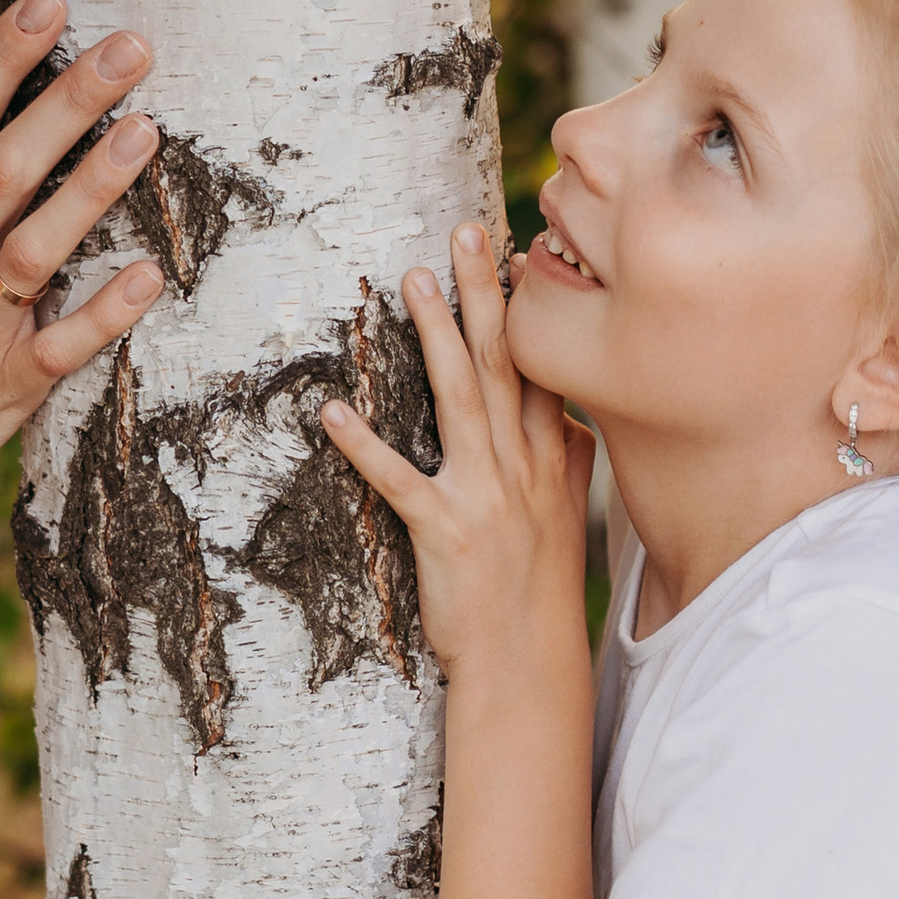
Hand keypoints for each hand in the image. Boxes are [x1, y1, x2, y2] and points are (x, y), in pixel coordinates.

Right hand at [0, 0, 162, 551]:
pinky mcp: (0, 392)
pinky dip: (104, 311)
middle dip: (67, 101)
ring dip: (93, 186)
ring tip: (146, 130)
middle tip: (131, 45)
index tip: (49, 5)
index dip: (1, 60)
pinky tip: (148, 273)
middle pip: (4, 169)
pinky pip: (60, 347)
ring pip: (35, 247)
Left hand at [321, 222, 594, 676]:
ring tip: (410, 280)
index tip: (517, 247)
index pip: (541, 365)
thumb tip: (567, 417)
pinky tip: (331, 411)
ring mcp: (487, 498)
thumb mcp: (565, 517)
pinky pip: (398, 481)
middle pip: (503, 362)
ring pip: (460, 399)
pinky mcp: (445, 533)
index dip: (527, 306)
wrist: (527, 668)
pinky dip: (364, 445)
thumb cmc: (537, 590)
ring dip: (435, 335)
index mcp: (550, 458)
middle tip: (464, 231)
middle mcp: (523, 467)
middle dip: (484, 292)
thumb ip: (564, 460)